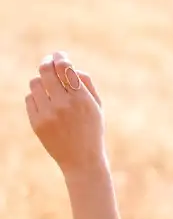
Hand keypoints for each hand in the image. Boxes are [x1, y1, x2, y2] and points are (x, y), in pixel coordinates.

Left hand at [25, 51, 105, 175]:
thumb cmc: (92, 131)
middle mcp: (63, 105)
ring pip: (35, 83)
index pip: (64, 67)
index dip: (60, 57)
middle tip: (49, 62)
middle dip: (47, 63)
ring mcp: (48, 115)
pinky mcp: (36, 123)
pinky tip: (47, 106)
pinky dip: (37, 98)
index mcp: (81, 100)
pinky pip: (30, 99)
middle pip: (46, 70)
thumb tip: (69, 65)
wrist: (82, 162)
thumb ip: (86, 83)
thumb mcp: (97, 108)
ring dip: (42, 82)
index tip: (59, 56)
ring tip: (50, 90)